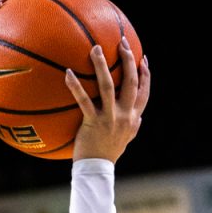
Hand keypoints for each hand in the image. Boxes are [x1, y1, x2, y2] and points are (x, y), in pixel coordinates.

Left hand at [68, 40, 149, 162]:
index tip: (143, 57)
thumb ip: (133, 126)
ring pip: (109, 86)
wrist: (96, 170)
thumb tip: (140, 118)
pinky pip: (83, 100)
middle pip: (131, 82)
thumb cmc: (108, 154)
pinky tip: (67, 73)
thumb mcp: (126, 139)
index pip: (144, 91)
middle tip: (121, 42)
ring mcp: (110, 118)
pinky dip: (75, 86)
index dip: (146, 73)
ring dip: (102, 65)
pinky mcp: (93, 122)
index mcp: (134, 117)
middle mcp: (125, 115)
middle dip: (128, 59)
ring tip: (94, 48)